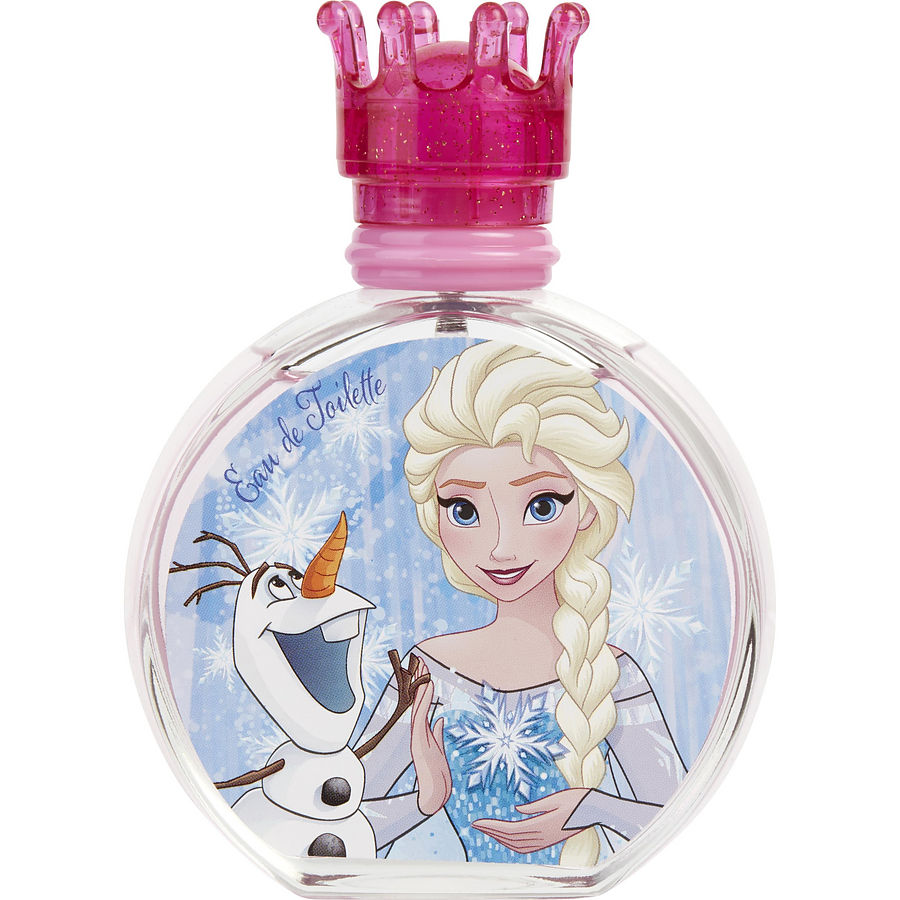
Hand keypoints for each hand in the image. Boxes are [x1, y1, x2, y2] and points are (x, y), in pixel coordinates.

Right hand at [409, 660, 451, 815]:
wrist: (433, 796)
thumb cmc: (436, 776)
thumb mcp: (439, 750)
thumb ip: (438, 734)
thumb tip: (441, 719)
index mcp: (423, 732)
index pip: (422, 703)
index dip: (422, 685)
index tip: (422, 667)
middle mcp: (419, 731)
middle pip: (417, 699)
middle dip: (418, 679)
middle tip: (418, 658)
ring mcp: (418, 735)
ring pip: (418, 704)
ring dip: (420, 685)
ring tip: (421, 666)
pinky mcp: (419, 742)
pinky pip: (421, 716)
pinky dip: (424, 700)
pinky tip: (428, 687)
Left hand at [472, 788, 591, 853]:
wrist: (596, 810)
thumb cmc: (578, 800)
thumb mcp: (555, 798)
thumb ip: (535, 806)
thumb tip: (517, 808)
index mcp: (542, 826)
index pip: (511, 830)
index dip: (493, 827)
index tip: (478, 822)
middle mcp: (543, 837)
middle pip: (511, 839)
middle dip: (492, 832)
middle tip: (477, 825)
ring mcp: (547, 840)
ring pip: (518, 845)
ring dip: (501, 838)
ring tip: (489, 830)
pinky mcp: (550, 839)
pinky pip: (527, 846)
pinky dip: (514, 843)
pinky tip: (508, 837)